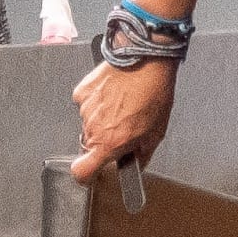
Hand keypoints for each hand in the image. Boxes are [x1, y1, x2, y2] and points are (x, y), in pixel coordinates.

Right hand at [68, 54, 173, 178]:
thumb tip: (136, 163)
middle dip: (103, 141)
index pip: (81, 171)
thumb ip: (141, 154)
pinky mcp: (82, 91)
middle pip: (89, 145)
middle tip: (121, 128)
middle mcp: (93, 128)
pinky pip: (86, 104)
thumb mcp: (156, 133)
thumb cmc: (153, 94)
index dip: (84, 175)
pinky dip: (96, 102)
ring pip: (88, 124)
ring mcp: (85, 109)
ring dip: (101, 119)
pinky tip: (112, 93)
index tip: (90, 173)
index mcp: (109, 143)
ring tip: (121, 105)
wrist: (146, 61)